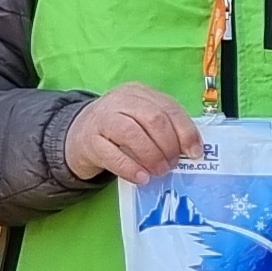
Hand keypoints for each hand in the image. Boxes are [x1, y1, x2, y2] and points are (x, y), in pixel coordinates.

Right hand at [63, 81, 203, 187]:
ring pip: (133, 133)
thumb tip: (190, 149)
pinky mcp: (89, 141)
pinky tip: (142, 178)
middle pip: (153, 119)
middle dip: (169, 144)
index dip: (185, 131)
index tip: (194, 152)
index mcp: (138, 93)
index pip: (168, 107)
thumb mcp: (140, 120)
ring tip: (159, 171)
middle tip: (172, 163)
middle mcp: (120, 100)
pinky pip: (113, 155)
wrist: (76, 135)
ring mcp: (102, 119)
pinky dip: (131, 168)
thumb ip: (163, 128)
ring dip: (152, 155)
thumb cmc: (117, 129)